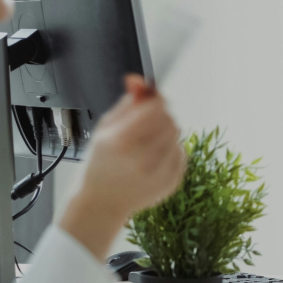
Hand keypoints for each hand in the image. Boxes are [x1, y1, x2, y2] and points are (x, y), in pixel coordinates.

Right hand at [60, 74, 185, 259]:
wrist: (103, 202)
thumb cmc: (101, 163)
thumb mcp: (105, 128)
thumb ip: (127, 103)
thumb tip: (139, 80)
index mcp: (122, 142)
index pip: (156, 107)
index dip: (154, 100)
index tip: (149, 102)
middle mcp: (142, 158)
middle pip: (169, 119)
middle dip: (159, 116)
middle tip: (143, 126)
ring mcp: (160, 172)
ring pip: (177, 134)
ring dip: (166, 132)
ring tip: (146, 144)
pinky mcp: (172, 181)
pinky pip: (181, 152)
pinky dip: (171, 150)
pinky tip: (153, 159)